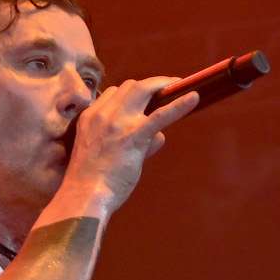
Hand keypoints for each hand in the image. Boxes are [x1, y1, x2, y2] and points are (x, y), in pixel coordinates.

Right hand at [60, 77, 199, 214]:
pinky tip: (194, 97)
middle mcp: (103, 114)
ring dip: (162, 85)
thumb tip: (159, 137)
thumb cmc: (93, 182)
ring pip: (143, 90)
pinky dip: (179, 105)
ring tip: (179, 85)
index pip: (112, 94)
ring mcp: (118, 122)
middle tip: (168, 85)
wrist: (85, 195)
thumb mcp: (104, 154)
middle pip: (129, 87)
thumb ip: (132, 142)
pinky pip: (160, 115)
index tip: (143, 100)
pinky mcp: (134, 135)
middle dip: (150, 84)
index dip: (129, 95)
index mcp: (90, 117)